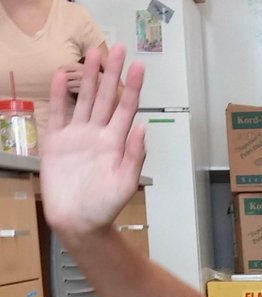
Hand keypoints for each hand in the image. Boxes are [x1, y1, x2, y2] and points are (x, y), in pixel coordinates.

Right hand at [41, 45, 145, 239]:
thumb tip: (143, 127)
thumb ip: (135, 156)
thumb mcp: (125, 184)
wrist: (78, 223)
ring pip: (84, 99)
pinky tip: (62, 75)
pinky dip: (60, 94)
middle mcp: (98, 135)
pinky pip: (59, 113)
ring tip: (94, 54)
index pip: (126, 109)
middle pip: (106, 97)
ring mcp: (77, 136)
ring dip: (89, 77)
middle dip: (112, 73)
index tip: (139, 66)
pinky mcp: (57, 142)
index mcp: (116, 143)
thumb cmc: (104, 208)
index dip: (132, 87)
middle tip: (118, 48)